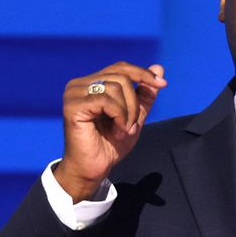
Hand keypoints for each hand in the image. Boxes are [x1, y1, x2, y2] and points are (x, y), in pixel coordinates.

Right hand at [53, 62, 166, 200]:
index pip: (121, 67)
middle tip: (133, 125)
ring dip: (128, 112)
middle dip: (135, 102)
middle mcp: (79, 84)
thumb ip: (145, 93)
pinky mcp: (73, 106)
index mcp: (91, 83)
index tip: (162, 85)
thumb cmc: (110, 144)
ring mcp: (74, 93)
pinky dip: (120, 116)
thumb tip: (158, 67)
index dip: (143, 74)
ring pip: (115, 87)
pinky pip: (106, 100)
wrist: (94, 169)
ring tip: (123, 130)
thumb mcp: (135, 115)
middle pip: (121, 76)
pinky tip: (118, 130)